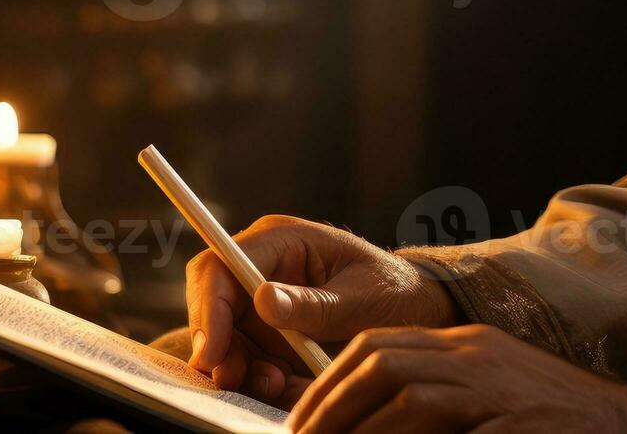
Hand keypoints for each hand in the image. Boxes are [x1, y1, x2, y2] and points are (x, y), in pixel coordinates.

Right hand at [186, 215, 457, 404]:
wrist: (418, 312)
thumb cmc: (395, 292)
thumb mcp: (362, 298)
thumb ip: (314, 304)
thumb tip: (262, 299)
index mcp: (283, 240)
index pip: (220, 265)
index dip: (208, 308)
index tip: (214, 352)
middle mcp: (263, 267)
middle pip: (212, 304)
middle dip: (220, 346)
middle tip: (236, 378)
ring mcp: (262, 301)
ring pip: (225, 338)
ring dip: (241, 367)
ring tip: (278, 384)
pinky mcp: (269, 333)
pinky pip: (247, 358)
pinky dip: (260, 377)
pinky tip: (286, 386)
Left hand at [288, 324, 626, 432]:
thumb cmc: (553, 420)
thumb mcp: (491, 395)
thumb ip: (437, 401)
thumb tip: (371, 424)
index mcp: (467, 345)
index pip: (379, 345)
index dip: (331, 382)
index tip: (303, 420)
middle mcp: (477, 356)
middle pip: (383, 363)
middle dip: (331, 407)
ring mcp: (498, 388)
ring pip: (408, 396)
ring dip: (360, 432)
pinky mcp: (515, 422)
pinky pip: (446, 431)